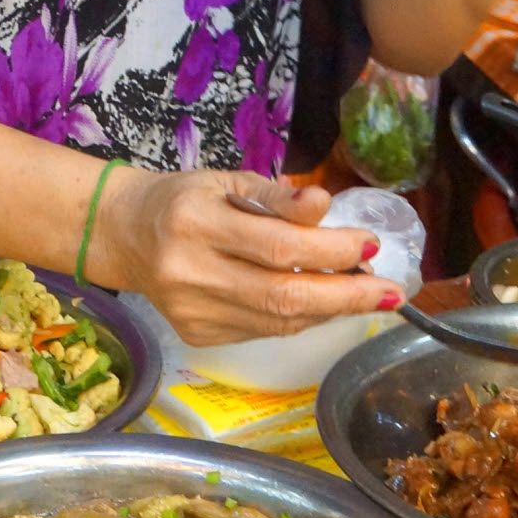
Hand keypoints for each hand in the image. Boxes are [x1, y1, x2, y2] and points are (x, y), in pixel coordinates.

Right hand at [93, 168, 403, 344]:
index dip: (332, 251)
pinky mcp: (197, 336)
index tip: (371, 245)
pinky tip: (317, 301)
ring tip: (363, 292)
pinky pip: (264, 331)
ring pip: (279, 321)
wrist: (125, 235)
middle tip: (392, 292)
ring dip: (330, 309)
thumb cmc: (184, 200)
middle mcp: (190, 274)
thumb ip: (276, 197)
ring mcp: (192, 312)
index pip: (278, 246)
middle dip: (347, 296)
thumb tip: (324, 205)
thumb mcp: (227, 180)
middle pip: (284, 296)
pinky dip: (299, 318)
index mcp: (196, 224)